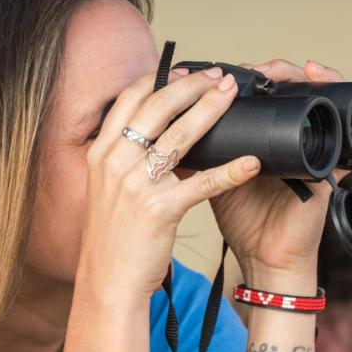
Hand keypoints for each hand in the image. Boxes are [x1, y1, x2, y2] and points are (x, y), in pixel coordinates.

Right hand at [78, 67, 261, 299]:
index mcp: (100, 154)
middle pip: (157, 107)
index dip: (159, 79)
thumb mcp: (106, 190)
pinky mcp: (159, 210)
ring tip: (233, 96)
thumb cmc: (111, 239)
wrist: (106, 281)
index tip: (185, 70)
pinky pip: (202, 183)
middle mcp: (114, 163)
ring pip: (180, 135)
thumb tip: (158, 135)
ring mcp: (135, 185)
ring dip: (211, 110)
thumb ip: (126, 160)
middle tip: (219, 77)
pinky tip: (251, 162)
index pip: (129, 100)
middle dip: (192, 85)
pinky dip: (230, 171)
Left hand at [201, 59, 348, 285]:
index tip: (215, 69)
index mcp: (261, 141)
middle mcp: (289, 138)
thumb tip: (159, 128)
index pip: (260, 95)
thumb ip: (194, 155)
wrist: (266, 258)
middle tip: (242, 67)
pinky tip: (316, 74)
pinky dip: (330, 92)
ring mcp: (311, 146)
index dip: (244, 78)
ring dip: (294, 74)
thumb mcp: (211, 181)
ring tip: (272, 67)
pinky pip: (337, 118)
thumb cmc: (243, 220)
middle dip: (267, 70)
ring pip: (314, 93)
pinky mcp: (328, 159)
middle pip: (286, 87)